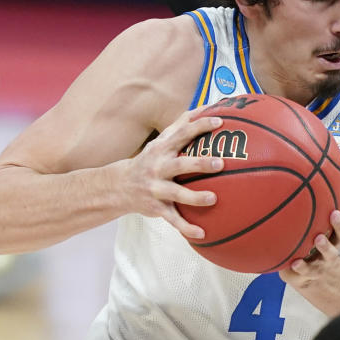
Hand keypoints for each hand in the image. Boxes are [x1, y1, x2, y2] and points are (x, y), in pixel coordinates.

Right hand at [125, 106, 224, 238]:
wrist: (118, 187)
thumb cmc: (150, 160)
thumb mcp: (160, 142)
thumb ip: (181, 125)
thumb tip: (207, 106)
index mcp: (162, 149)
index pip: (182, 134)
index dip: (200, 126)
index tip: (219, 121)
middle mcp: (159, 168)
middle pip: (181, 164)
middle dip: (200, 164)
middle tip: (221, 163)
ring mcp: (157, 189)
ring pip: (177, 194)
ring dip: (195, 197)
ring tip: (213, 198)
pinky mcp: (156, 208)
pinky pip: (173, 220)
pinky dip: (187, 228)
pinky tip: (203, 234)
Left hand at [279, 181, 339, 284]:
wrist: (309, 272)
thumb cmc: (309, 238)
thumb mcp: (311, 220)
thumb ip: (306, 201)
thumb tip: (296, 169)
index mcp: (336, 228)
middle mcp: (334, 242)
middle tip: (334, 214)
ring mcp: (324, 259)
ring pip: (330, 253)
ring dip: (326, 246)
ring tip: (318, 239)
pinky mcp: (311, 272)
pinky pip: (307, 271)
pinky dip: (301, 267)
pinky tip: (295, 262)